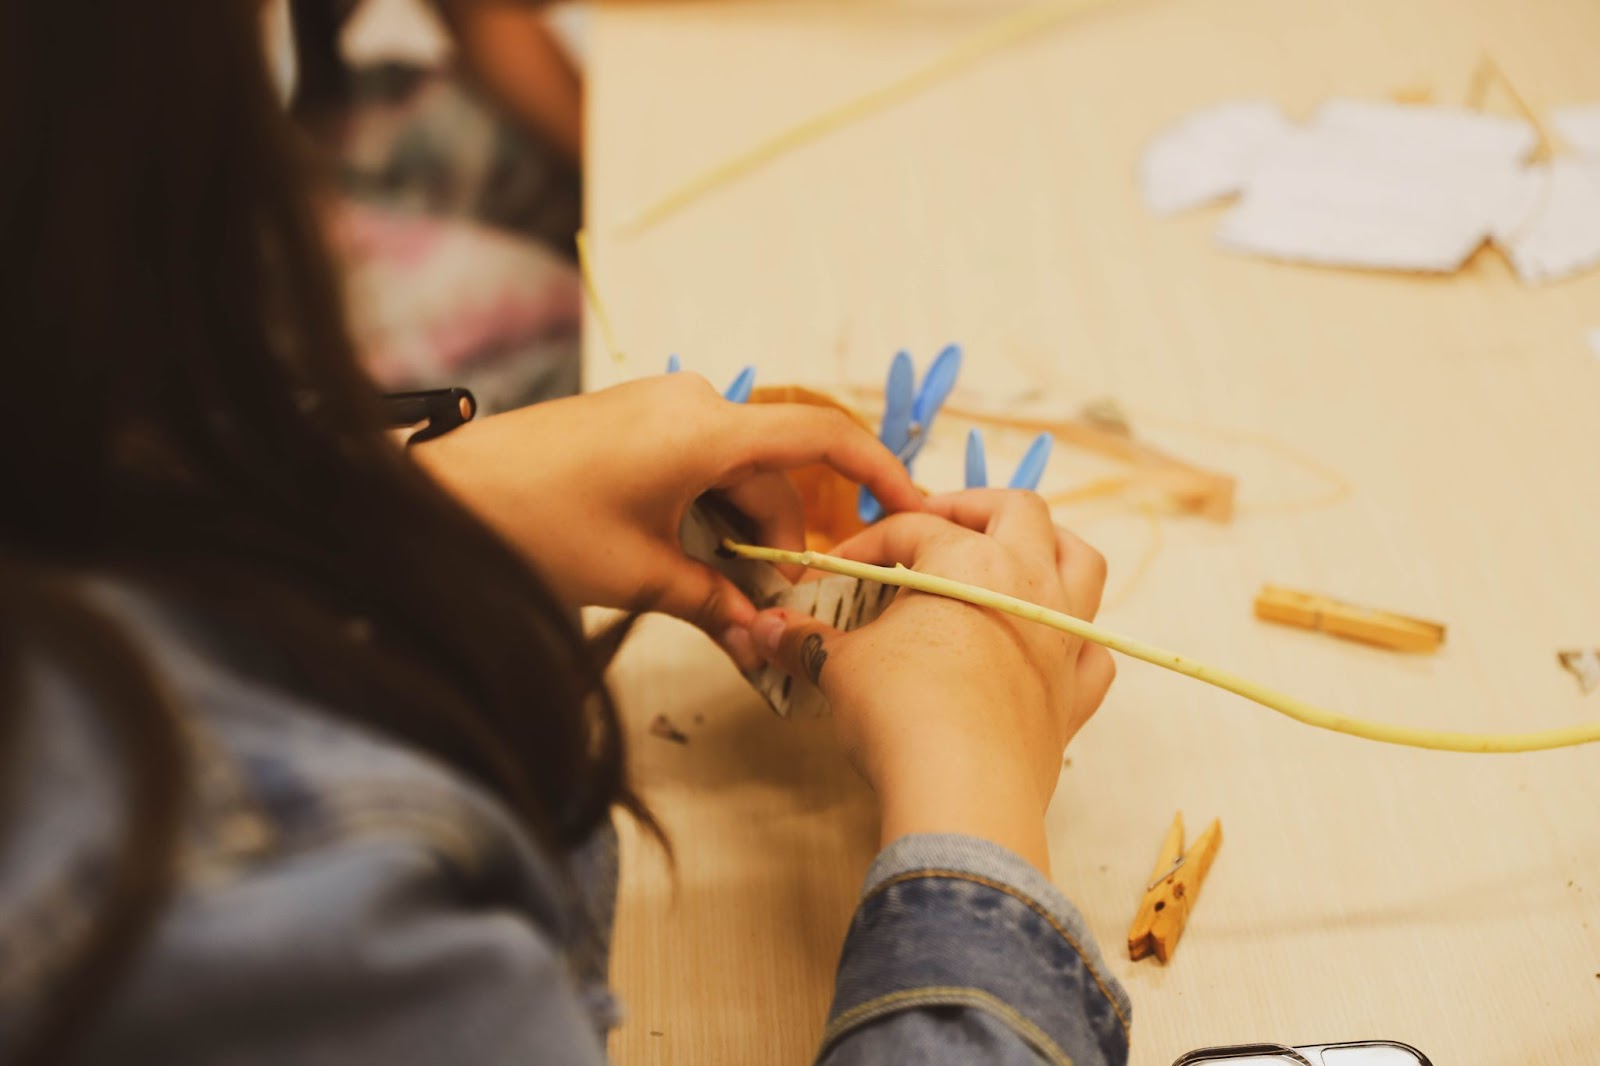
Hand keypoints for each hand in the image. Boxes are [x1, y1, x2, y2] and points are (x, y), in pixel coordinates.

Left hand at [414, 374, 922, 664]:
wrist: (443, 493)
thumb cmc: (536, 525)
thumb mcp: (636, 574)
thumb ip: (714, 602)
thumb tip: (765, 640)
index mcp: (705, 427)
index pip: (820, 437)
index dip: (878, 471)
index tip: (913, 509)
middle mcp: (693, 402)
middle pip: (774, 473)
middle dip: (784, 540)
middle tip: (777, 610)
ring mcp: (661, 407)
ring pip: (736, 473)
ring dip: (742, 532)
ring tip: (727, 599)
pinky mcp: (636, 420)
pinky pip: (699, 463)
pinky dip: (709, 512)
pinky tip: (690, 561)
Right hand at [748, 490, 1113, 873]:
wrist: (962, 790)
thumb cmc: (901, 712)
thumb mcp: (841, 666)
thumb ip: (805, 640)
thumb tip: (764, 629)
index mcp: (968, 560)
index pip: (911, 528)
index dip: (867, 544)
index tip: (836, 571)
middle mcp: (1028, 583)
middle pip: (1018, 511)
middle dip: (974, 508)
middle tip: (935, 524)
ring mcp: (1062, 637)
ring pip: (1081, 560)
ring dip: (1050, 546)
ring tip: (1011, 555)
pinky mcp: (1076, 693)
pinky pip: (1092, 649)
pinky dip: (1074, 638)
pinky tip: (1046, 645)